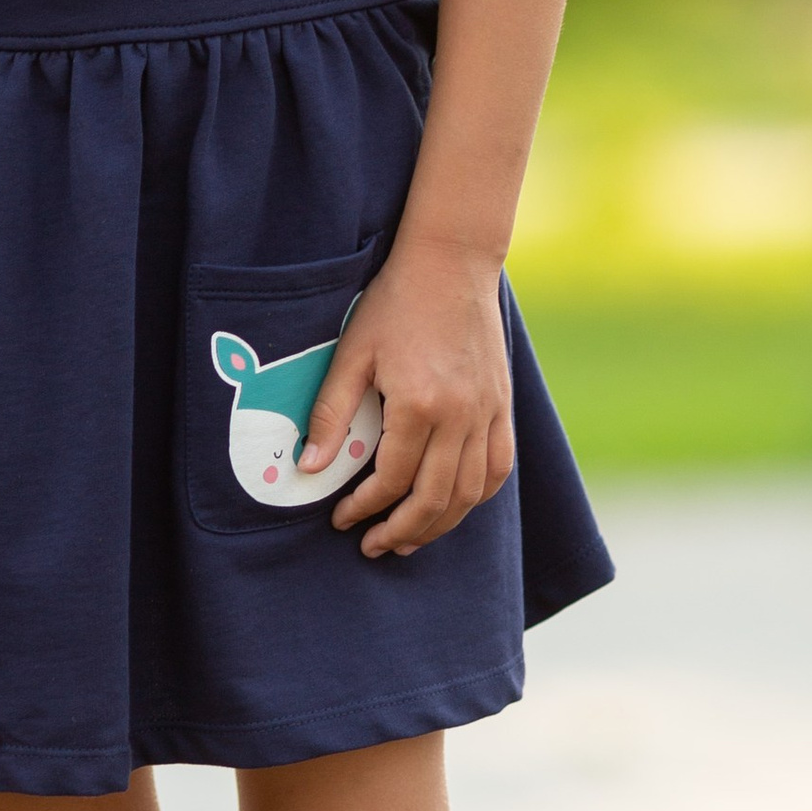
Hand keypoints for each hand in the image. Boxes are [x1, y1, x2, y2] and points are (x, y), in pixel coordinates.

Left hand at [305, 245, 512, 555]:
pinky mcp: (502, 406)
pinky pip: (497, 468)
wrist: (451, 264)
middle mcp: (461, 416)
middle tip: (373, 546)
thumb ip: (331, 415)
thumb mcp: (351, 354)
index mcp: (419, 404)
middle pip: (434, 499)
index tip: (341, 520)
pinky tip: (452, 507)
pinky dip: (476, 497)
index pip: (392, 481)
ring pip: (470, 493)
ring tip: (408, 540)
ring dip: (438, 525)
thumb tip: (309, 469)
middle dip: (401, 532)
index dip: (364, 509)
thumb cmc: (393, 304)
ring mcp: (488, 413)